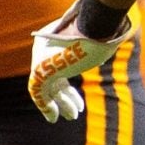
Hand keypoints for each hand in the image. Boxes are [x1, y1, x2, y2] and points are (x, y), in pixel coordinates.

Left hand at [27, 0, 130, 122]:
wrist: (93, 27)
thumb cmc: (100, 31)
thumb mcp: (97, 42)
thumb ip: (94, 48)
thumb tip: (106, 49)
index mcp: (55, 41)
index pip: (59, 68)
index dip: (68, 88)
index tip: (79, 103)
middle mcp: (44, 49)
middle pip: (54, 80)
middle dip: (65, 98)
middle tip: (75, 113)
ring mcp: (42, 60)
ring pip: (47, 88)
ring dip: (60, 104)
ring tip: (72, 117)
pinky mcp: (41, 70)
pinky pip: (38, 92)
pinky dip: (45, 106)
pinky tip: (53, 118)